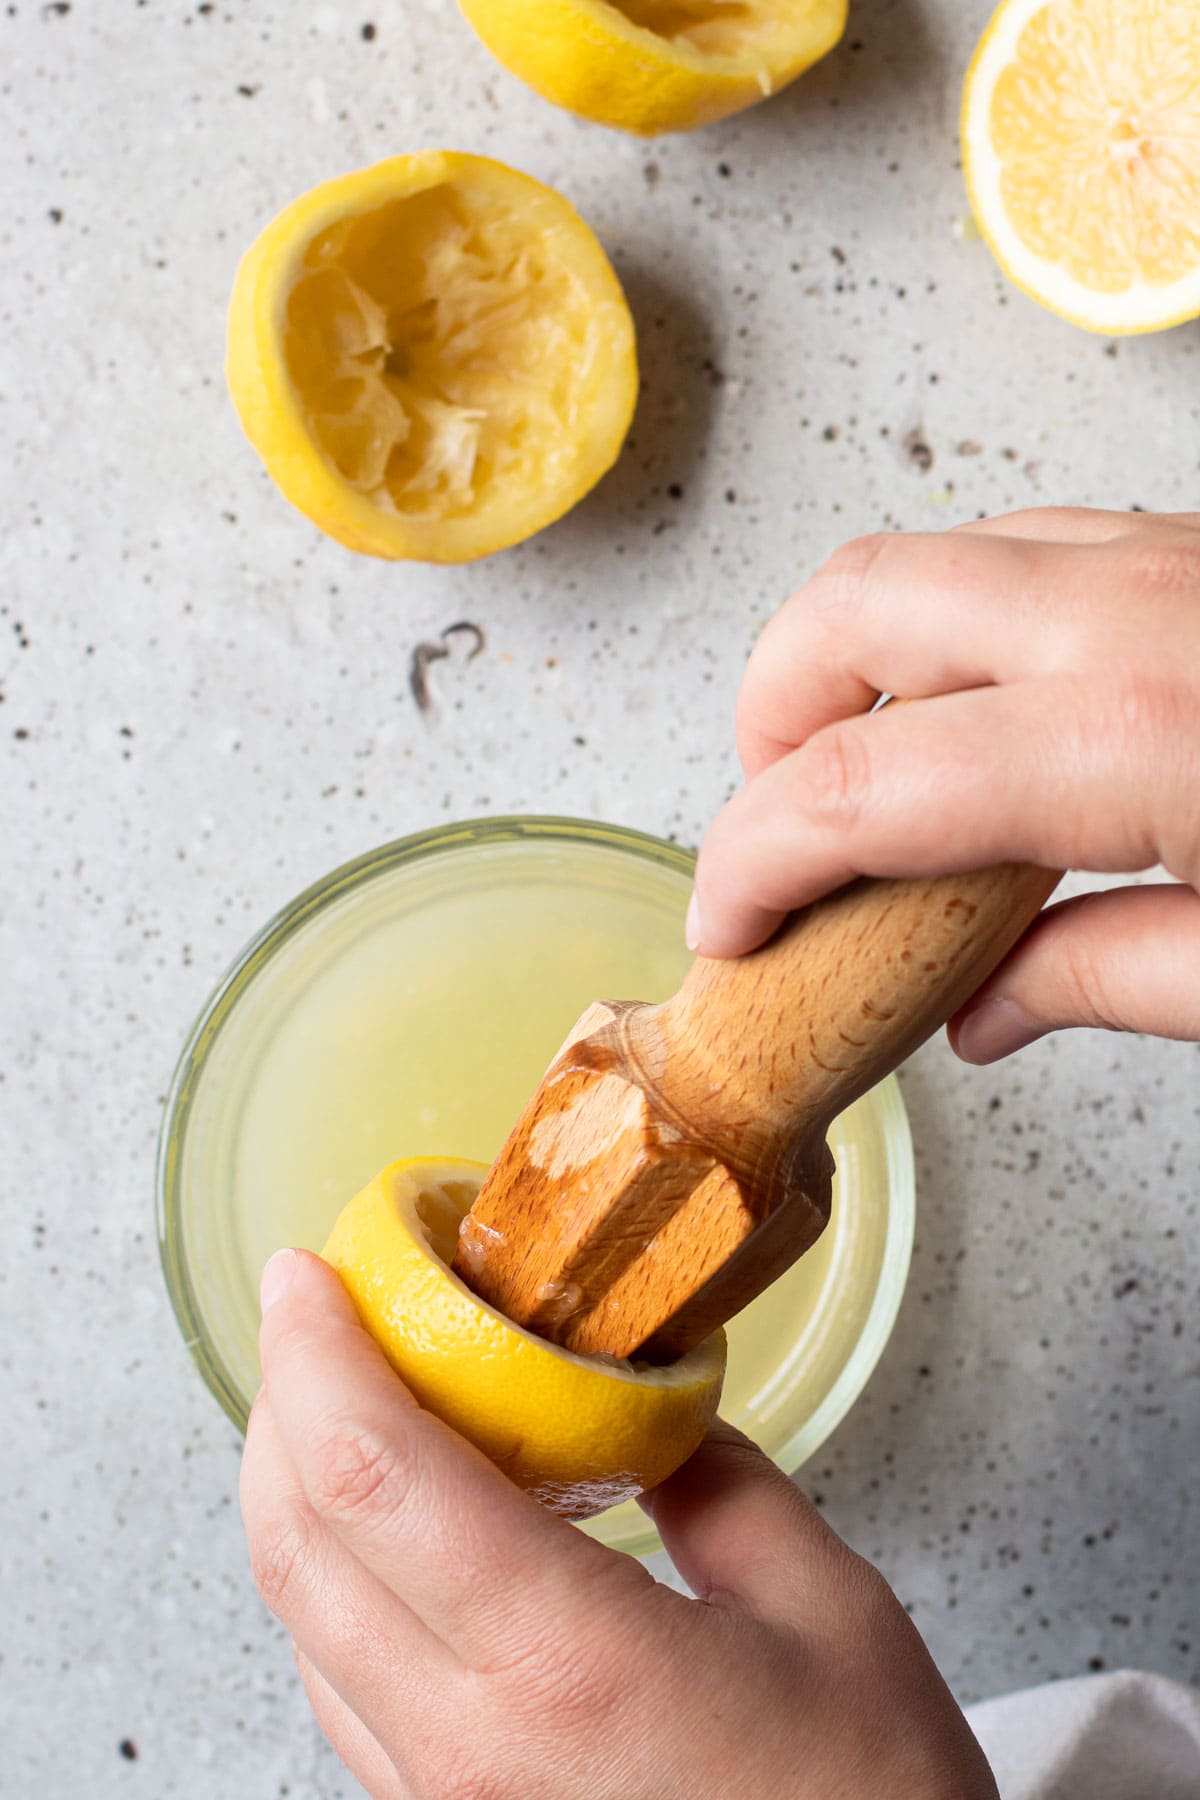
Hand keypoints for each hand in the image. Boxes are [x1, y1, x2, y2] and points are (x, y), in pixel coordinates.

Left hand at [242, 1250, 996, 1798]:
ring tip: (342, 1404)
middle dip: (282, 1406)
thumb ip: (722, 1484)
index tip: (305, 1272)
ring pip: (302, 1624)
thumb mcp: (827, 1612)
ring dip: (296, 1494)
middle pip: (300, 1547)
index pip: (376, 1479)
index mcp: (566, 1666)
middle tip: (316, 1316)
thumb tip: (649, 1411)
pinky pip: (343, 1692)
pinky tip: (392, 1535)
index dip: (317, 1355)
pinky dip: (336, 1584)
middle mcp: (471, 1746)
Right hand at [688, 508, 1199, 1060]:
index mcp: (1132, 733)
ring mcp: (1161, 552)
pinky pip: (1022, 544)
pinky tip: (991, 718)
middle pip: (853, 608)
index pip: (858, 784)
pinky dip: (954, 622)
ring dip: (857, 658)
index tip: (726, 926)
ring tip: (879, 776)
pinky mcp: (1191, 539)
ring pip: (929, 555)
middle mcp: (1126, 610)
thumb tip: (992, 1006)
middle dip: (771, 715)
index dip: (753, 863)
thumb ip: (1116, 980)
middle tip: (784, 825)